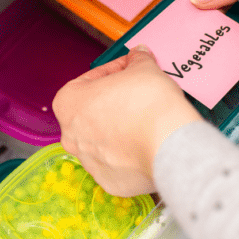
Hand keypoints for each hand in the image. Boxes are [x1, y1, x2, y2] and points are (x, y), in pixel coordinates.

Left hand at [52, 45, 202, 196]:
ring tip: (144, 119)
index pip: (88, 80)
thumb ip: (137, 60)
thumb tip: (139, 57)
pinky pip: (117, 163)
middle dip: (113, 102)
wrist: (170, 145)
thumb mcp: (144, 68)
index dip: (112, 72)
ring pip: (103, 140)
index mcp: (69, 103)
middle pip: (92, 112)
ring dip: (120, 129)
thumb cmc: (149, 106)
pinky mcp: (109, 181)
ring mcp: (89, 161)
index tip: (127, 70)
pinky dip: (129, 153)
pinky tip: (146, 142)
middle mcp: (72, 135)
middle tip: (137, 94)